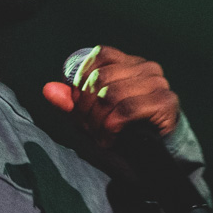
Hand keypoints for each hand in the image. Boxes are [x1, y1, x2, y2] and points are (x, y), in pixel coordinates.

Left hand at [42, 45, 179, 147]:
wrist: (159, 158)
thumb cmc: (125, 132)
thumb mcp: (92, 116)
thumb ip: (72, 102)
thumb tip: (48, 90)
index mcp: (131, 63)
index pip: (99, 55)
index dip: (81, 80)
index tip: (78, 106)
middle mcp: (147, 68)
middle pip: (100, 78)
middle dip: (86, 108)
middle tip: (87, 129)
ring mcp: (158, 84)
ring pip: (110, 95)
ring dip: (97, 121)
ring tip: (99, 136)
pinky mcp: (164, 103)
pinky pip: (125, 110)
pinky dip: (110, 128)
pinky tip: (110, 140)